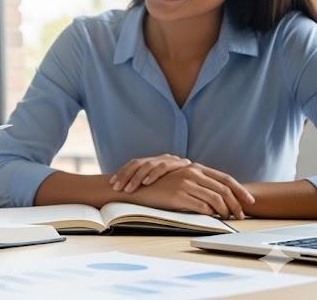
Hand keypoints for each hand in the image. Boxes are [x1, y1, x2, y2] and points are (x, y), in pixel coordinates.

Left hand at [110, 154, 190, 192]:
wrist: (208, 180)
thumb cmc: (181, 187)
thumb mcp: (163, 185)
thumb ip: (149, 186)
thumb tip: (124, 191)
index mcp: (154, 161)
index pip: (133, 164)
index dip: (121, 172)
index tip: (111, 183)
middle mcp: (161, 158)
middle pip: (137, 163)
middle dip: (125, 175)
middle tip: (116, 187)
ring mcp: (170, 160)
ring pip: (148, 165)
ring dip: (136, 177)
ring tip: (128, 188)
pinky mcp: (181, 164)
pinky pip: (163, 167)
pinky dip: (153, 174)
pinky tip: (146, 182)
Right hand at [127, 162, 255, 218]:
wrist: (137, 188)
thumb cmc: (159, 186)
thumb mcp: (180, 178)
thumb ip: (197, 181)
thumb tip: (218, 195)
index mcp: (194, 167)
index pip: (225, 178)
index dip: (240, 190)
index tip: (250, 202)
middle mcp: (192, 173)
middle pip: (224, 190)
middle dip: (236, 204)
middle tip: (241, 215)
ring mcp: (185, 183)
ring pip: (216, 200)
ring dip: (225, 211)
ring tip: (228, 219)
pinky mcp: (179, 196)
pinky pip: (202, 207)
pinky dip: (211, 214)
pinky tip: (212, 218)